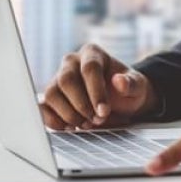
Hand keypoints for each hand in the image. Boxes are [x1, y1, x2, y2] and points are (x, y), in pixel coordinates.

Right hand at [38, 44, 159, 129]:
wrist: (121, 102)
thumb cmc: (127, 91)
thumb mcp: (137, 87)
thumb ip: (132, 83)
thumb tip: (119, 81)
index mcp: (93, 54)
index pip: (89, 68)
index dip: (96, 91)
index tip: (103, 111)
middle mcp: (72, 63)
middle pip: (66, 80)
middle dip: (81, 104)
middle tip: (96, 120)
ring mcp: (58, 79)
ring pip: (52, 93)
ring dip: (69, 114)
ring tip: (86, 124)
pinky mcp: (51, 97)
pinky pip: (43, 107)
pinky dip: (53, 120)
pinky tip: (70, 128)